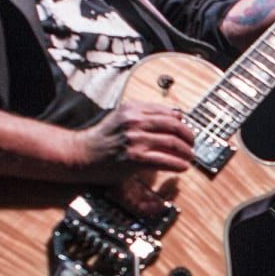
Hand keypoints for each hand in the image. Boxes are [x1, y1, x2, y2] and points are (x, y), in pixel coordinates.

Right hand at [72, 100, 193, 180]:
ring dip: (187, 151)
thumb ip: (145, 114)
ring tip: (190, 157)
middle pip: (175, 125)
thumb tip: (177, 115)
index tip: (187, 130)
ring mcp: (136, 140)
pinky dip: (179, 164)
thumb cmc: (103, 138)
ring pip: (173, 142)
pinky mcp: (136, 158)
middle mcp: (135, 121)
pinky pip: (165, 160)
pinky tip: (182, 167)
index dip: (183, 122)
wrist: (82, 155)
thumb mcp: (121, 117)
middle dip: (189, 136)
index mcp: (132, 109)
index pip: (168, 112)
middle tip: (192, 144)